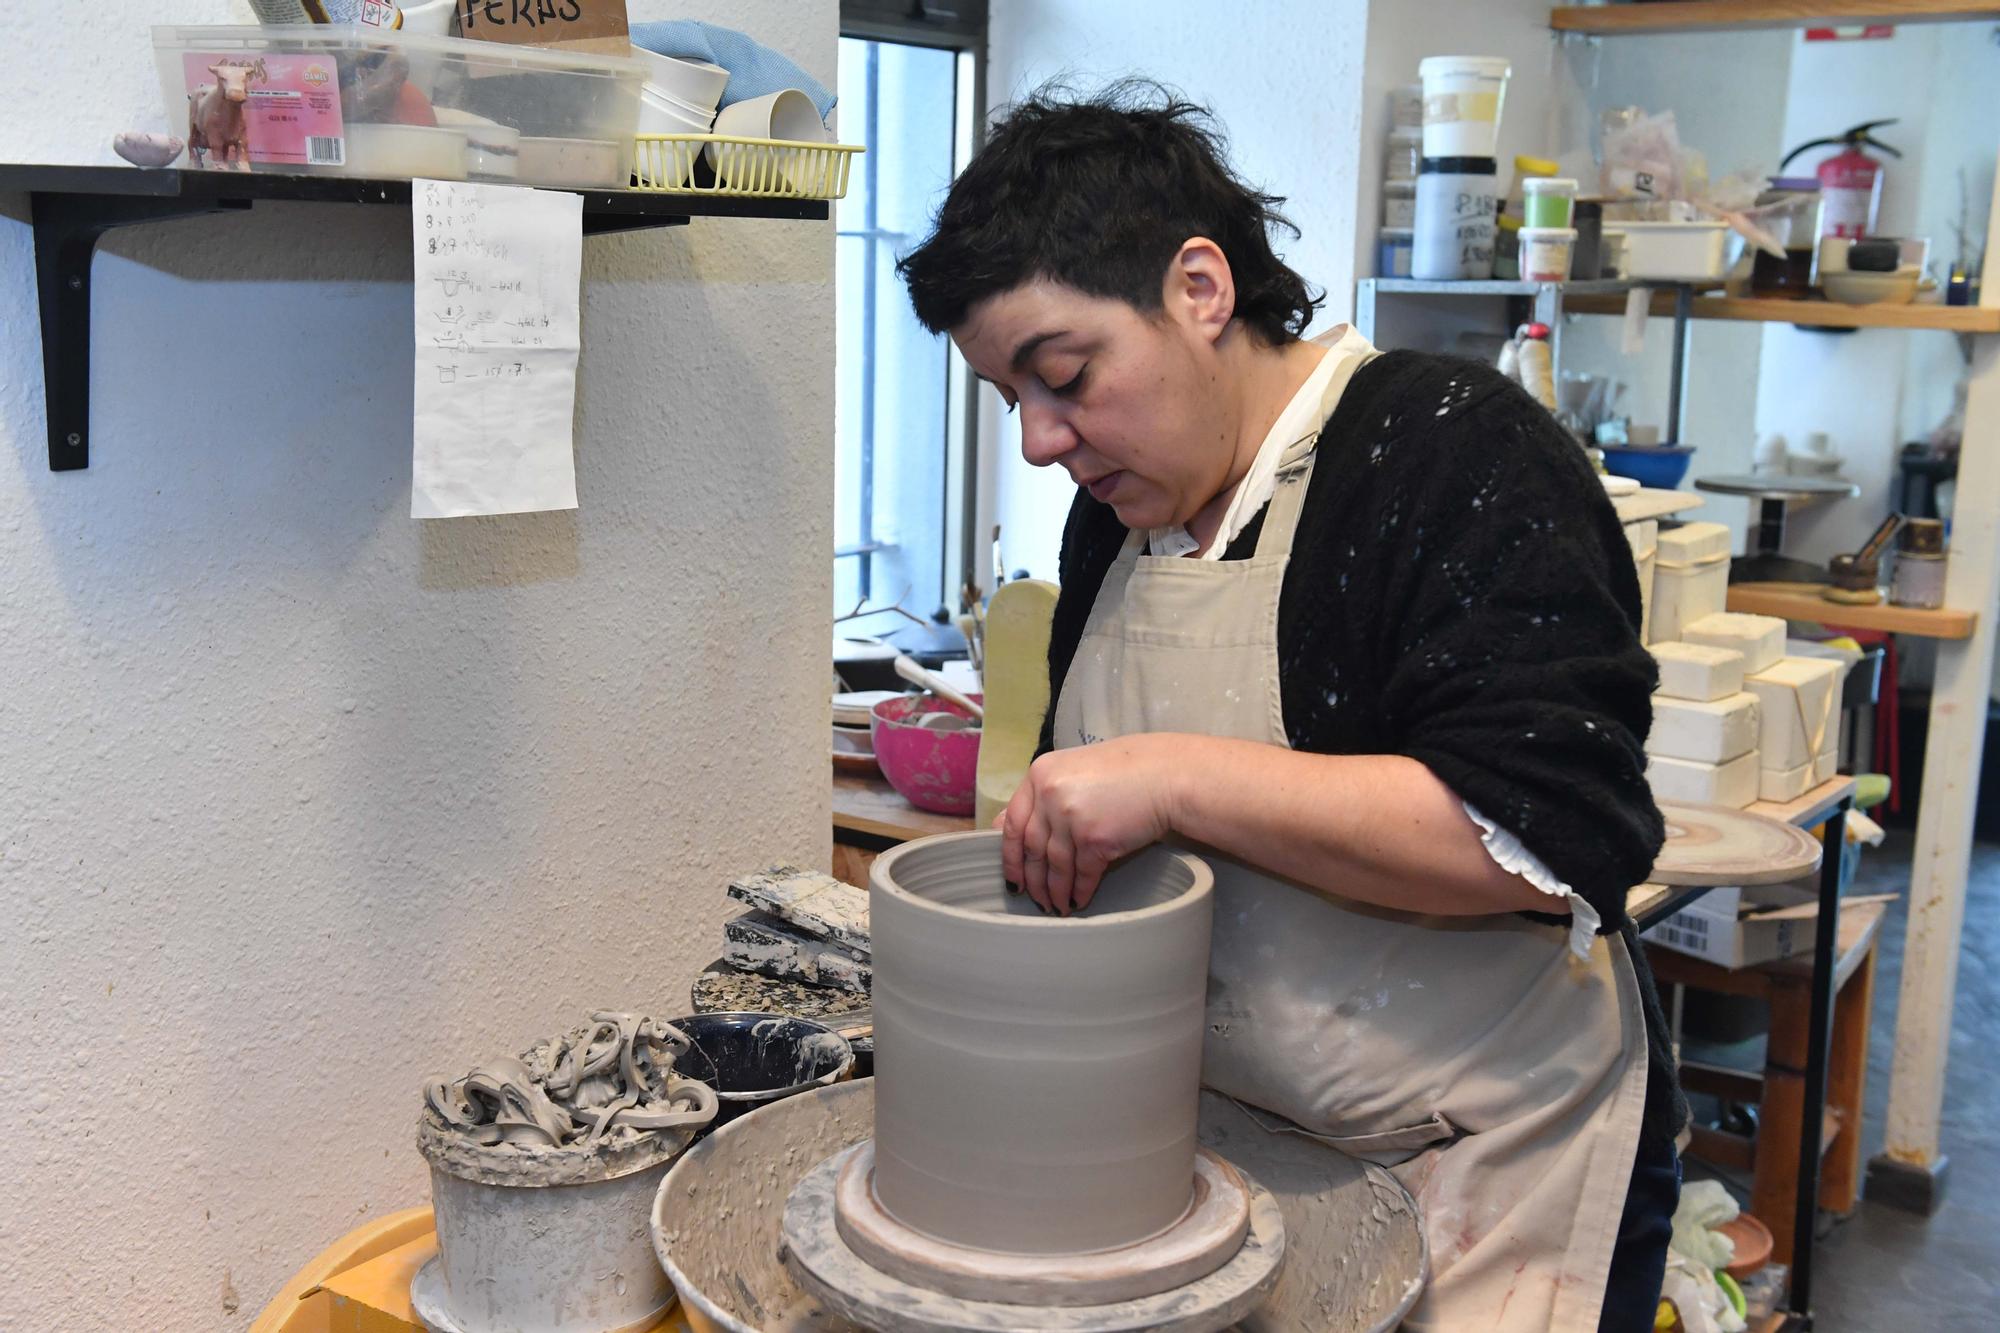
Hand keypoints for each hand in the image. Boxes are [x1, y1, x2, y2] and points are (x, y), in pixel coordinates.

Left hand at [996, 734, 1188, 915]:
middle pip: (1032, 849)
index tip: (1014, 878)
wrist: (1168, 776)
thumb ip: (1043, 794)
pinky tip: (1079, 901)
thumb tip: (1004, 823)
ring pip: (1055, 866)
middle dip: (1033, 881)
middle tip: (1036, 900)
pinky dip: (1080, 891)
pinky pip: (1082, 873)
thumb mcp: (1074, 770)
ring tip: (1058, 906)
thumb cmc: (1126, 771)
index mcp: (1039, 774)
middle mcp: (1050, 795)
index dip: (1010, 856)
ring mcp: (1071, 817)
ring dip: (1055, 891)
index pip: (1011, 823)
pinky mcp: (1096, 839)